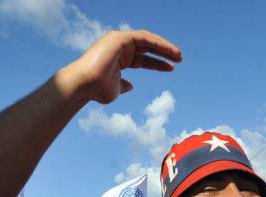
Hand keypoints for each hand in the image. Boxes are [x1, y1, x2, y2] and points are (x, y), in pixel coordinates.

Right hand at [61, 29, 181, 103]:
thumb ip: (123, 86)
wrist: (85, 84)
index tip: (171, 68)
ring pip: (147, 40)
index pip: (142, 59)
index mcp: (119, 59)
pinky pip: (144, 37)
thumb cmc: (97, 90)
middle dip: (164, 52)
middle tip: (179, 58)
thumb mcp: (115, 90)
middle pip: (147, 47)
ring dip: (164, 46)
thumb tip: (130, 86)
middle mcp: (119, 47)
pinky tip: (168, 50)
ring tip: (178, 55)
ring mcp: (119, 41)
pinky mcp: (120, 38)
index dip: (158, 63)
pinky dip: (157, 42)